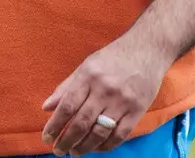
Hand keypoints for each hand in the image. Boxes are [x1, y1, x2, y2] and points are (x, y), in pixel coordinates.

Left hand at [42, 34, 169, 154]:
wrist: (148, 48)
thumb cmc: (114, 56)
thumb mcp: (87, 65)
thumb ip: (66, 87)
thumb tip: (46, 107)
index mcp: (89, 76)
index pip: (67, 106)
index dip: (54, 125)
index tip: (47, 138)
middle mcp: (105, 89)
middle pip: (81, 123)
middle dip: (66, 141)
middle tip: (58, 151)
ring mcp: (122, 101)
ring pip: (99, 132)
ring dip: (84, 147)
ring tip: (75, 152)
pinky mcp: (138, 110)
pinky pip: (119, 135)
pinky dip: (106, 146)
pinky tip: (97, 148)